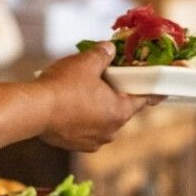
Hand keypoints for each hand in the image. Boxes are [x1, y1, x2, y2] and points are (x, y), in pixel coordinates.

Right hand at [35, 42, 163, 151]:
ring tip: (81, 92)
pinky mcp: (75, 146)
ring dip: (96, 109)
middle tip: (105, 80)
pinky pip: (85, 129)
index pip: (143, 100)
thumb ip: (102, 55)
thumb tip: (109, 49)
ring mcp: (93, 142)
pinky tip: (69, 106)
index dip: (152, 92)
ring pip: (101, 121)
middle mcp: (111, 131)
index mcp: (120, 112)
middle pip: (120, 110)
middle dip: (114, 96)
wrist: (34, 111)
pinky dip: (81, 119)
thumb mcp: (86, 62)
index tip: (162, 93)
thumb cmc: (63, 86)